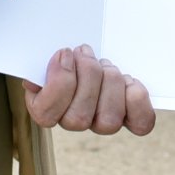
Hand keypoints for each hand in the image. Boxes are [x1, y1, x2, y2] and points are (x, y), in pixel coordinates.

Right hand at [24, 44, 154, 135]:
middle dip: (86, 75)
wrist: (89, 52)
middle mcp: (75, 120)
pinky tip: (129, 82)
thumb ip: (37, 62)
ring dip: (109, 82)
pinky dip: (137, 100)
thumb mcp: (47, 53)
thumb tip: (35, 80)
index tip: (64, 53)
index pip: (45, 115)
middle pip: (79, 117)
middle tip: (85, 52)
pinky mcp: (130, 117)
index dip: (58, 83)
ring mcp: (103, 121)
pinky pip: (140, 123)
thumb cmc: (67, 54)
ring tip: (105, 64)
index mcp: (47, 107)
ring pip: (109, 120)